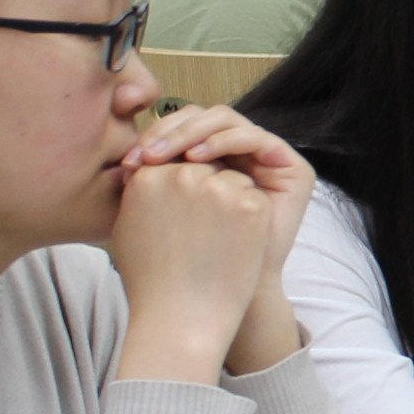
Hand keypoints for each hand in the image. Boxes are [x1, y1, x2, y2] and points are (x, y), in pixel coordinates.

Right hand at [109, 155, 275, 382]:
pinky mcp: (251, 205)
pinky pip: (255, 198)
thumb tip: (142, 171)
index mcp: (147, 177)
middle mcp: (182, 176)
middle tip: (203, 234)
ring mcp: (219, 189)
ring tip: (216, 242)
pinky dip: (250, 218)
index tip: (185, 219)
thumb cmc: (151, 281)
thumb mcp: (128, 229)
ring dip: (231, 203)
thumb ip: (138, 192)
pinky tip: (235, 246)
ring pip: (234, 179)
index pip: (175, 163)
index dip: (184, 190)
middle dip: (209, 193)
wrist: (182, 319)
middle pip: (207, 167)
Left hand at [124, 104, 315, 291]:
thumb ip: (150, 183)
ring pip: (227, 120)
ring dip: (192, 133)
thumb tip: (122, 161)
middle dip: (170, 131)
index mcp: (213, 159)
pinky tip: (197, 159)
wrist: (223, 296)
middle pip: (203, 117)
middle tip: (146, 154)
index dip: (155, 136)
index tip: (128, 162)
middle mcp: (241, 154)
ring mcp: (268, 159)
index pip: (184, 126)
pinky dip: (223, 141)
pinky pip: (254, 137)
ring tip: (165, 156)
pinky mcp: (291, 167)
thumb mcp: (164, 212)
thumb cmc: (188, 262)